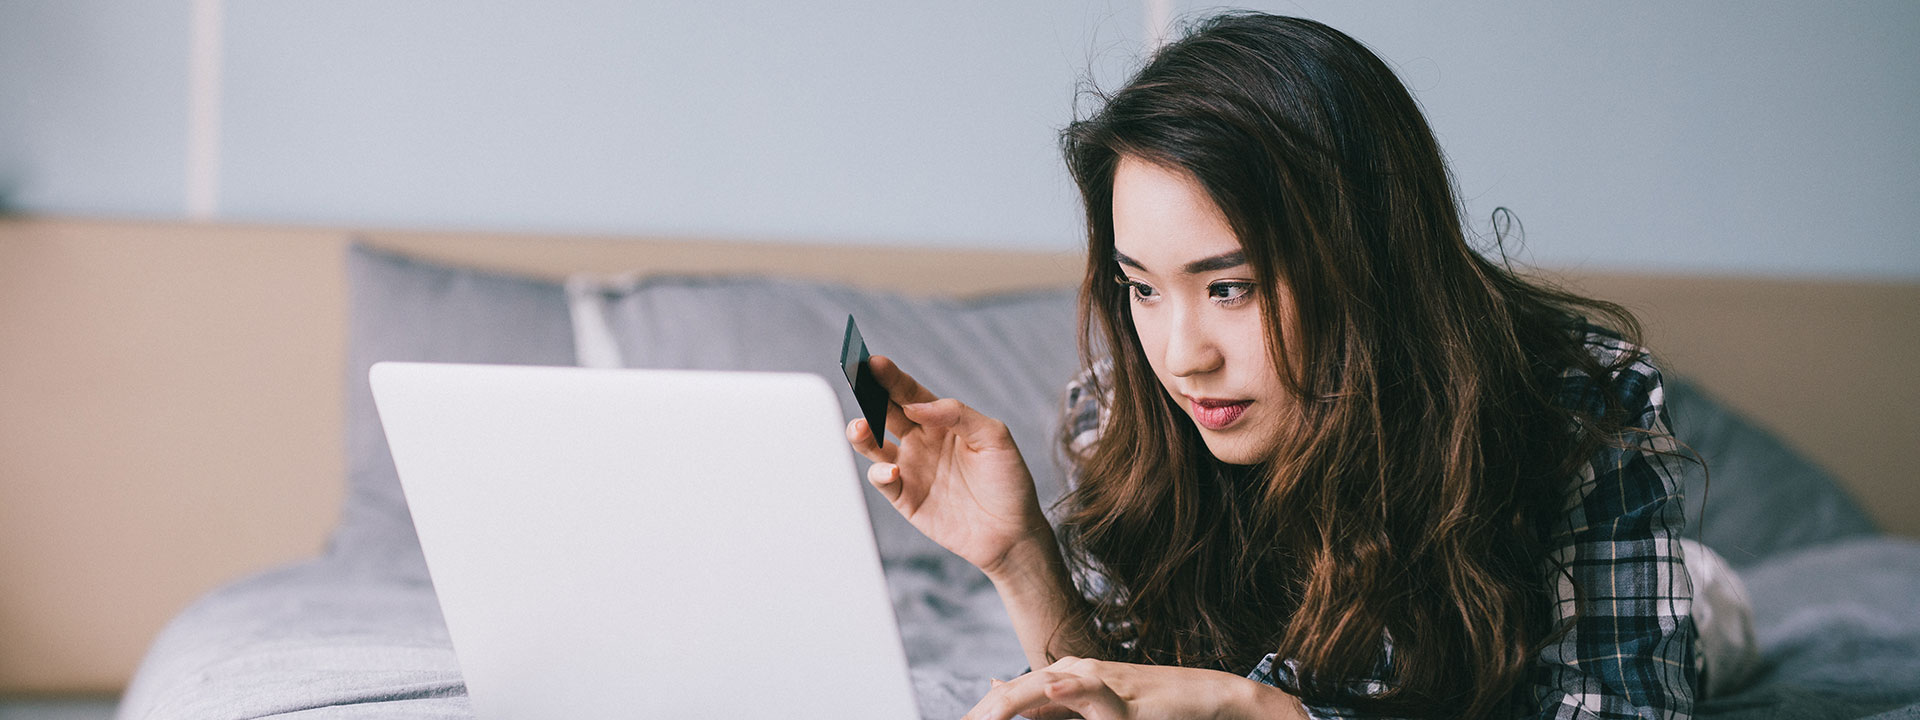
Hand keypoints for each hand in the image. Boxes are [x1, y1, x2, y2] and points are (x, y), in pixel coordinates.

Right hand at [844, 355, 1049, 576]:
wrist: (1012, 533)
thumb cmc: (1009, 482)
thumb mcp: (994, 437)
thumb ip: (958, 414)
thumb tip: (917, 405)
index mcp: (942, 421)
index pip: (910, 394)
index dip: (891, 378)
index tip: (874, 363)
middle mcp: (922, 441)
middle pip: (886, 412)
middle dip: (869, 396)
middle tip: (856, 383)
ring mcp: (911, 469)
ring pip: (873, 445)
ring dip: (861, 433)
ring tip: (860, 427)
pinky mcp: (906, 498)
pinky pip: (882, 481)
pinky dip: (880, 473)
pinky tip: (891, 470)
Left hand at [962, 657, 1306, 719]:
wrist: (1201, 696)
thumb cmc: (1147, 706)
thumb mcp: (1093, 711)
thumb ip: (1051, 709)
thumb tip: (1001, 695)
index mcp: (1064, 677)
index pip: (1009, 696)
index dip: (980, 714)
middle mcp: (1075, 672)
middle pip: (1016, 693)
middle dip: (984, 715)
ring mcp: (1098, 680)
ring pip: (1043, 689)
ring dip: (1009, 704)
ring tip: (981, 716)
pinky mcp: (1122, 695)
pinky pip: (1091, 693)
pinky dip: (1069, 691)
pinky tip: (1051, 688)